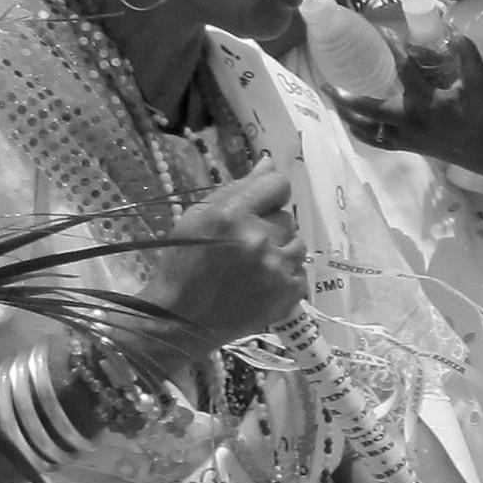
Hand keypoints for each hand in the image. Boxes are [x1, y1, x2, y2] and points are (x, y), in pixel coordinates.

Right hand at [153, 160, 307, 344]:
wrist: (182, 319)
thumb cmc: (183, 264)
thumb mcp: (197, 218)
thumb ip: (236, 190)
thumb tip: (268, 163)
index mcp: (232, 215)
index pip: (278, 184)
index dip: (270, 192)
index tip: (260, 204)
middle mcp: (260, 239)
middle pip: (286, 217)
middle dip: (269, 226)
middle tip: (244, 245)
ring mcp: (278, 268)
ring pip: (297, 243)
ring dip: (280, 250)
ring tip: (253, 266)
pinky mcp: (291, 293)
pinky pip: (299, 271)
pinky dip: (284, 275)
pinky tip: (259, 283)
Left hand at [340, 32, 482, 179]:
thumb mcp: (481, 81)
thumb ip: (466, 53)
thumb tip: (450, 30)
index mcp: (427, 102)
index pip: (403, 71)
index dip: (393, 48)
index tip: (382, 31)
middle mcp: (411, 121)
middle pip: (368, 109)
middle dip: (345, 96)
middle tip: (326, 82)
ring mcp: (408, 137)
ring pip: (368, 129)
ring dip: (347, 115)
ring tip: (333, 100)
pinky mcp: (410, 147)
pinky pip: (378, 142)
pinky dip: (362, 132)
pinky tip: (352, 122)